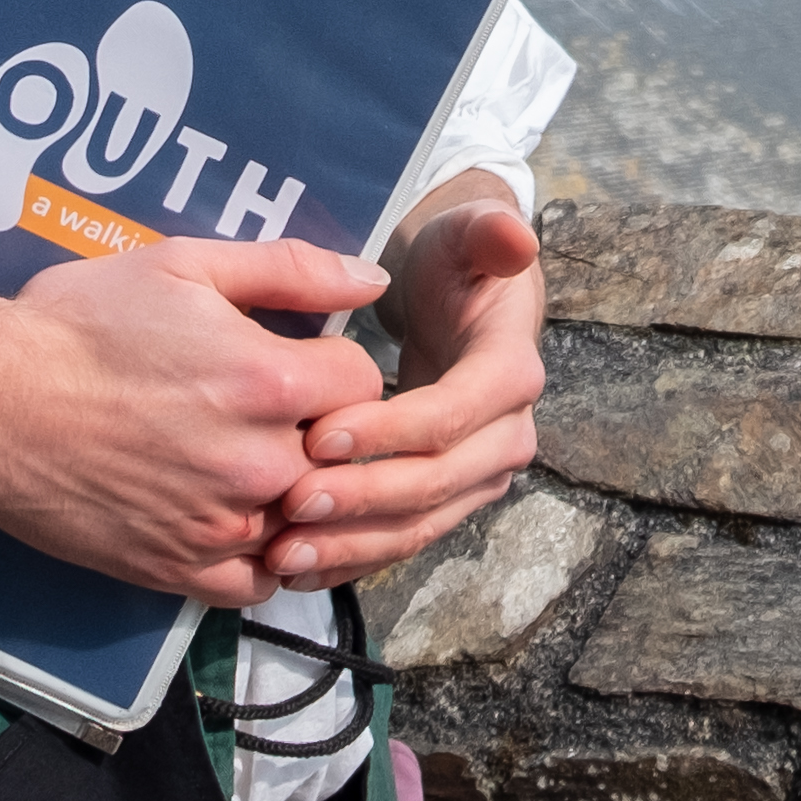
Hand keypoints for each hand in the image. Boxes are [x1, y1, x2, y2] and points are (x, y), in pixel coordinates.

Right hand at [0, 231, 392, 603]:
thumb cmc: (80, 323)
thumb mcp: (185, 265)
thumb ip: (290, 270)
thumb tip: (371, 280)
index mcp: (270, 380)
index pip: (364, 384)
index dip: (336, 368)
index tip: (299, 362)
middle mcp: (259, 462)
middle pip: (339, 455)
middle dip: (314, 429)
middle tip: (262, 411)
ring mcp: (221, 525)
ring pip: (304, 521)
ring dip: (288, 494)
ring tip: (241, 461)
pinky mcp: (178, 570)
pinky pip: (256, 581)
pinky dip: (259, 555)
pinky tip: (233, 519)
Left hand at [270, 179, 548, 588]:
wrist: (459, 300)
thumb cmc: (455, 262)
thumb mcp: (469, 234)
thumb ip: (490, 231)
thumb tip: (516, 239)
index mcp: (511, 372)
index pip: (452, 414)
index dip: (390, 430)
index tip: (319, 434)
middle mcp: (506, 434)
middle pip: (437, 482)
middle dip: (363, 498)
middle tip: (291, 500)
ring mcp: (479, 475)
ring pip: (420, 524)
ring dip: (352, 544)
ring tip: (283, 552)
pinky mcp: (447, 501)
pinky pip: (401, 539)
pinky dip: (350, 558)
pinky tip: (296, 570)